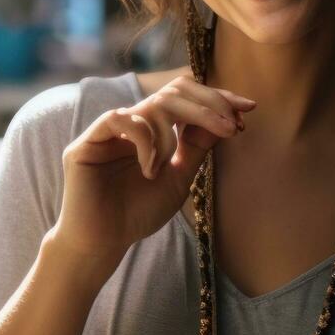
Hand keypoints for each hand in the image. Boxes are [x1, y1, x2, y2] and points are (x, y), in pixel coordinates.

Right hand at [48, 74, 255, 266]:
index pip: (185, 98)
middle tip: (230, 125)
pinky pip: (119, 119)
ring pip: (152, 104)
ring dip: (172, 134)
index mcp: (151, 130)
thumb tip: (226, 119)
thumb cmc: (138, 213)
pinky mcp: (86, 143)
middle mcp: (130, 124)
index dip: (216, 97)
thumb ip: (196, 148)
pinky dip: (144, 139)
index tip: (248, 108)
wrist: (104, 242)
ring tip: (169, 164)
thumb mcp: (179, 178)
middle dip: (208, 104)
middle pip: (173, 92)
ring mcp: (107, 131)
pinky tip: (148, 167)